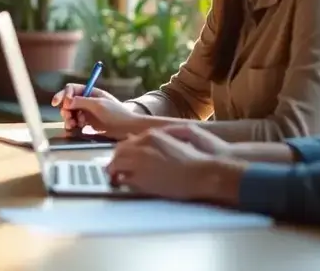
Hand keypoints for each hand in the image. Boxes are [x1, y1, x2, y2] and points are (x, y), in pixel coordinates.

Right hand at [51, 84, 124, 133]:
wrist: (128, 129)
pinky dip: (73, 126)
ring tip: (72, 125)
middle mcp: (87, 101)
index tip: (62, 104)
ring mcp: (87, 112)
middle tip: (67, 116)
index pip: (71, 89)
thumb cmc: (116, 114)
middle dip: (65, 109)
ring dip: (68, 118)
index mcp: (90, 92)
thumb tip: (66, 101)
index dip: (64, 95)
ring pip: (70, 113)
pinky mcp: (88, 124)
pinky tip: (75, 129)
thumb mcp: (98, 105)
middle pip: (68, 102)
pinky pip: (75, 123)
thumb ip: (82, 102)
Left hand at [105, 127, 243, 204]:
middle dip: (116, 160)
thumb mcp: (181, 133)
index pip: (127, 142)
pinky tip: (125, 185)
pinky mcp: (141, 180)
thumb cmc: (197, 156)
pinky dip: (123, 182)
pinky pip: (123, 180)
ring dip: (115, 171)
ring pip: (115, 164)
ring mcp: (139, 163)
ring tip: (116, 178)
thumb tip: (145, 136)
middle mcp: (141, 147)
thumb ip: (162, 134)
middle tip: (116, 169)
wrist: (204, 173)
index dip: (125, 152)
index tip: (124, 159)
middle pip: (118, 152)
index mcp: (150, 135)